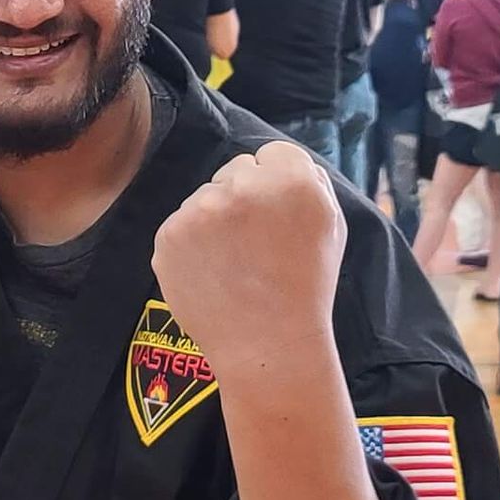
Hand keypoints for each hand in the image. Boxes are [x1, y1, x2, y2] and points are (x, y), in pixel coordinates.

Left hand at [152, 141, 345, 368]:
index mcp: (292, 179)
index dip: (277, 185)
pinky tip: (212, 272)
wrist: (267, 345)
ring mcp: (200, 209)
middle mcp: (243, 186)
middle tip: (256, 243)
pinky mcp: (169, 234)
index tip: (277, 216)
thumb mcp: (331, 226)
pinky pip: (181, 224)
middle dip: (244, 197)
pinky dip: (192, 244)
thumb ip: (310, 181)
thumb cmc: (306, 288)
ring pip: (205, 197)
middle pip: (236, 170)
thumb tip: (279, 161)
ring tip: (235, 263)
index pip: (273, 154)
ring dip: (215, 221)